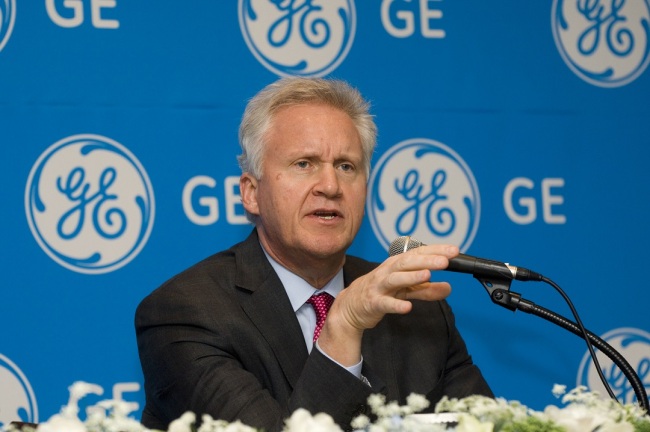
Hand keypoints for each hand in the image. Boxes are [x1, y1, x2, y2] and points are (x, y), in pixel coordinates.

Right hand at [317, 244, 458, 365]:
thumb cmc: (381, 292)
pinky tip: (407, 307)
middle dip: (426, 260)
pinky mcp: (373, 302)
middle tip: (445, 261)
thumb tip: (449, 288)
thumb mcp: (406, 290)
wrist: (351, 305)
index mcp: (397, 264)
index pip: (418, 253)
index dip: (436, 251)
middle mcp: (388, 271)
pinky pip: (385, 303)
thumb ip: (427, 289)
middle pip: (407, 262)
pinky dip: (396, 304)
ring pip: (395, 279)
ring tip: (427, 276)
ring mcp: (379, 286)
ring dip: (411, 277)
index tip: (454, 251)